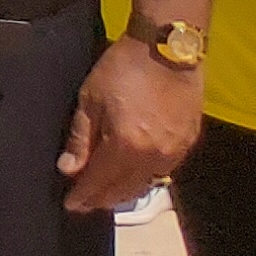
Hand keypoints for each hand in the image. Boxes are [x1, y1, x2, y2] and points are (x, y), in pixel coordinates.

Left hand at [60, 33, 202, 214]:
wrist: (168, 50)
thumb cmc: (122, 69)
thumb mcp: (90, 100)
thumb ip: (80, 139)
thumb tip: (68, 170)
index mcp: (125, 146)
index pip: (100, 182)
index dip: (84, 195)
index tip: (70, 206)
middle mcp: (153, 157)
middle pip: (125, 189)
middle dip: (103, 198)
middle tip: (86, 203)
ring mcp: (175, 152)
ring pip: (145, 184)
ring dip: (124, 192)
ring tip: (106, 194)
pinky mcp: (188, 143)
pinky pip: (162, 171)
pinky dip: (144, 178)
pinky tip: (133, 176)